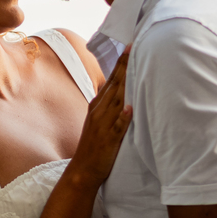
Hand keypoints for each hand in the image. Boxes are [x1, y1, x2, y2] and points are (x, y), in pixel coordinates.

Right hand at [69, 47, 132, 187]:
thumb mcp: (99, 122)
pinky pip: (117, 127)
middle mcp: (99, 112)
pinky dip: (122, 118)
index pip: (111, 80)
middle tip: (133, 46)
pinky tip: (129, 108)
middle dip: (124, 66)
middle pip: (114, 85)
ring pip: (116, 101)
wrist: (82, 171)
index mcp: (97, 107)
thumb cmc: (94, 147)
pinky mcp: (108, 140)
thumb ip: (109, 107)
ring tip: (134, 68)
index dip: (120, 63)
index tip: (129, 45)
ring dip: (125, 84)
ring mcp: (103, 125)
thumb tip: (120, 92)